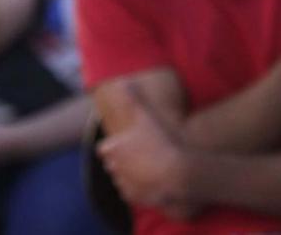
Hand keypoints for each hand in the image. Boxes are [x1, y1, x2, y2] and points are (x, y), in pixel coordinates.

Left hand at [97, 84, 196, 212]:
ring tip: (147, 168)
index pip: (104, 149)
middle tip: (139, 155)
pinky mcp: (134, 197)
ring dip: (130, 175)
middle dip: (121, 161)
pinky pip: (132, 193)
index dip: (115, 146)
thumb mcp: (145, 117)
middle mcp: (114, 168)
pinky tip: (151, 181)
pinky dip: (139, 188)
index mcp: (113, 149)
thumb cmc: (160, 142)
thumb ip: (131, 100)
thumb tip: (122, 83)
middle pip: (112, 164)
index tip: (127, 144)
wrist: (176, 172)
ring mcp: (123, 184)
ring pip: (121, 179)